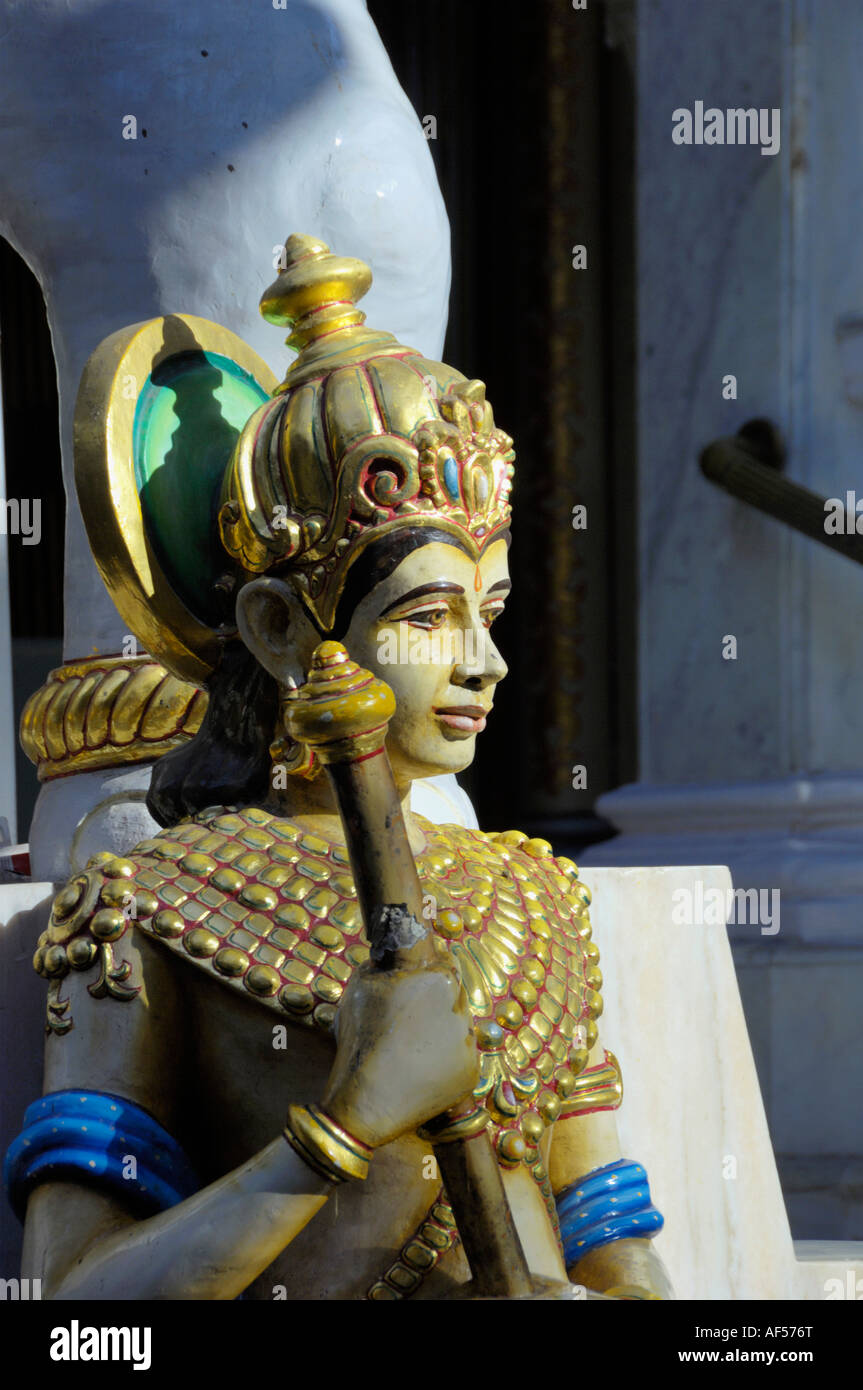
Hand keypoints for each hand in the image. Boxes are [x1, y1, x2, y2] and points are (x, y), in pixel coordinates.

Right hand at [320, 956, 479, 1150]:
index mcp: (439, 980)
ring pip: (458, 1027)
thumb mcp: (362, 987)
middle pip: (454, 996)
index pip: (446, 964)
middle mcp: (461, 1007)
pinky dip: (445, 1062)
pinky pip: (460, 1058)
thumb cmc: (360, 1040)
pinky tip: (419, 1069)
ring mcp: (469, 1042)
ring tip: (410, 1050)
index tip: (416, 987)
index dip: (428, 975)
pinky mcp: (472, 1072)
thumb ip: (385, 963)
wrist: (367, 1101)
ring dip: (441, 1032)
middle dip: (436, 1004)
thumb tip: (395, 956)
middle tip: (409, 1023)